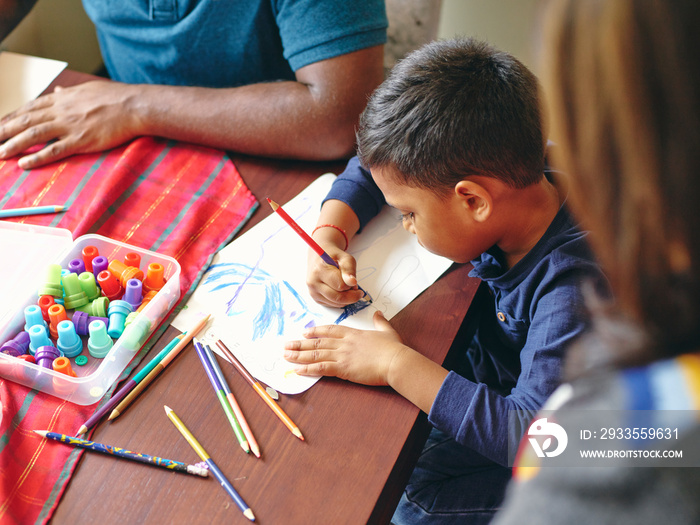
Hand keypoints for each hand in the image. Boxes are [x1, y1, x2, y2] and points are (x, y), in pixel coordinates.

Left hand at [0, 81, 142, 167]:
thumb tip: (57, 90)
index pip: (29, 108)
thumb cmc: (115, 98)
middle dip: (4, 131)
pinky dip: (38, 157)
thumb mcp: (87, 90)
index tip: (0, 125)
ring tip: (0, 154)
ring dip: (13, 145)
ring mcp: (69, 126)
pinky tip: (24, 163)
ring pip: (33, 135)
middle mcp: (60, 111)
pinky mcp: (81, 140)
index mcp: (61, 99)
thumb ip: (69, 93)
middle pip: (25, 121)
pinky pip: (55, 150)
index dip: (11, 117)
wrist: (134, 106)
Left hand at [284, 311, 405, 385]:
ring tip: (285, 355)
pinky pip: (321, 368)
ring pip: (315, 354)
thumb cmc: (393, 349)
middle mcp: (344, 343)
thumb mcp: (387, 331)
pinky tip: (297, 369)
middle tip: (286, 345)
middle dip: (300, 344)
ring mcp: (342, 355)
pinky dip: (308, 369)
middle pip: (318, 342)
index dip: (316, 331)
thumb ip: (380, 322)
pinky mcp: (343, 368)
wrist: (396, 361)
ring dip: (299, 355)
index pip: (330, 330)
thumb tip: (378, 313)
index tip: (304, 332)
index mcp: (353, 334)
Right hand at [306, 244, 364, 306]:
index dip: (351, 285)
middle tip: (357, 291)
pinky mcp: (315, 298)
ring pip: (335, 303)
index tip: (355, 282)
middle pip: (337, 298)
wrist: (319, 258)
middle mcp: (313, 282)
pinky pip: (332, 305)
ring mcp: (313, 292)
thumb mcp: (345, 258)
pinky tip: (340, 291)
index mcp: (320, 270)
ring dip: (346, 299)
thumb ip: (349, 269)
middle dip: (351, 296)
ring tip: (347, 288)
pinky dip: (340, 301)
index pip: (340, 286)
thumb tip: (352, 282)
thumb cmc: (333, 257)